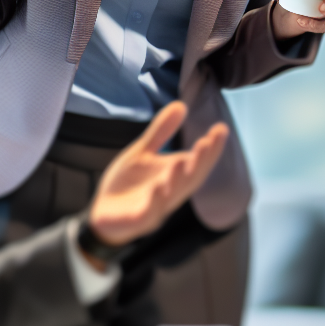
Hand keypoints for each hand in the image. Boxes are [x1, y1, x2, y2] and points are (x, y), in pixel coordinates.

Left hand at [85, 102, 226, 247]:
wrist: (103, 214)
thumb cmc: (128, 184)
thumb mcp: (142, 153)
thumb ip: (161, 133)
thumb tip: (181, 104)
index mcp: (176, 176)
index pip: (199, 162)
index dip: (211, 148)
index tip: (221, 129)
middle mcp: (171, 193)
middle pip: (191, 179)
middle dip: (200, 162)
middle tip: (206, 143)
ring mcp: (156, 209)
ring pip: (172, 196)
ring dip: (178, 181)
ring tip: (181, 162)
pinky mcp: (137, 221)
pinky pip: (148, 213)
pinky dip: (154, 202)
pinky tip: (156, 188)